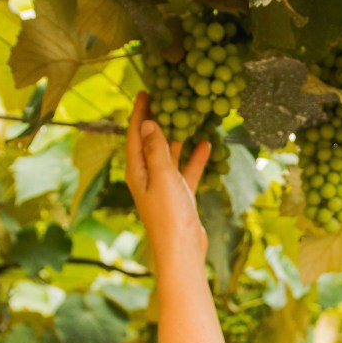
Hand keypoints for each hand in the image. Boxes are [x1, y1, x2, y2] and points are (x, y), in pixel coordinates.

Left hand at [126, 91, 211, 274]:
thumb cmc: (169, 216)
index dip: (138, 113)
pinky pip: (186, 171)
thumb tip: (147, 124)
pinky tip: (206, 145)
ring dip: (178, 137)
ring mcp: (164, 187)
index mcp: (137, 171)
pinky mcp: (180, 196)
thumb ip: (156, 150)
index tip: (145, 92)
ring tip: (187, 116)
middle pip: (151, 142)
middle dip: (158, 121)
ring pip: (170, 155)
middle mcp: (148, 177)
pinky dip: (194, 158)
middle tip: (167, 98)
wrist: (182, 250)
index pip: (135, 135)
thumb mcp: (162, 177)